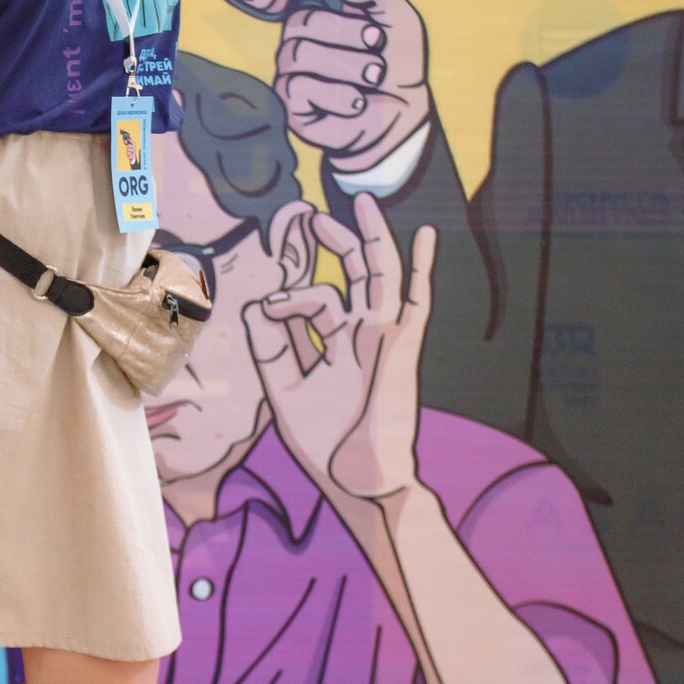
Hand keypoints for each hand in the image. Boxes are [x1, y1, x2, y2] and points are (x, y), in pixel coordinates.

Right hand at [240, 0, 429, 171]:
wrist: (403, 113)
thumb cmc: (398, 64)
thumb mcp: (398, 17)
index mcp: (321, 15)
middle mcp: (300, 42)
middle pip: (300, 22)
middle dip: (346, 31)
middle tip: (376, 43)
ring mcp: (293, 74)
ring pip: (300, 54)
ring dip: (347, 64)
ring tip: (375, 75)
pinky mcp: (292, 106)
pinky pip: (299, 88)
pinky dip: (336, 93)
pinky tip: (358, 100)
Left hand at [242, 194, 435, 506]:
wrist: (356, 479)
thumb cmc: (324, 442)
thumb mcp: (285, 387)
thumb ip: (270, 345)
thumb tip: (257, 302)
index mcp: (332, 344)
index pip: (311, 300)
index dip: (286, 294)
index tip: (266, 306)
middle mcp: (359, 335)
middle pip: (348, 276)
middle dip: (332, 243)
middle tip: (311, 216)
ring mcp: (383, 339)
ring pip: (378, 277)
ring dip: (369, 240)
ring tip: (360, 204)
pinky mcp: (401, 348)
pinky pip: (416, 302)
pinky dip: (422, 268)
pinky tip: (426, 235)